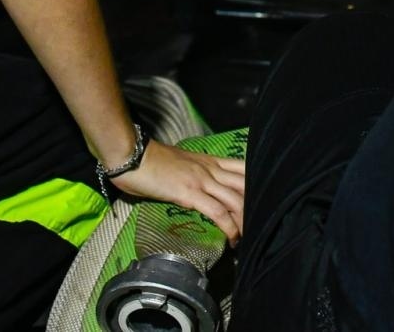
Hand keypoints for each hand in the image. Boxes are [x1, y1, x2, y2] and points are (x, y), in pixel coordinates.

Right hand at [112, 141, 246, 243]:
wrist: (132, 156)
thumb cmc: (149, 162)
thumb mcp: (180, 165)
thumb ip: (194, 175)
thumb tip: (198, 191)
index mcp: (210, 161)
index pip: (243, 170)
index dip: (256, 186)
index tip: (261, 204)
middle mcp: (211, 169)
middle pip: (246, 186)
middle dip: (256, 207)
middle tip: (258, 227)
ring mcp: (202, 180)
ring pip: (236, 200)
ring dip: (245, 222)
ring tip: (247, 238)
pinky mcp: (190, 193)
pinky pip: (217, 212)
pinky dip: (229, 227)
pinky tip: (232, 238)